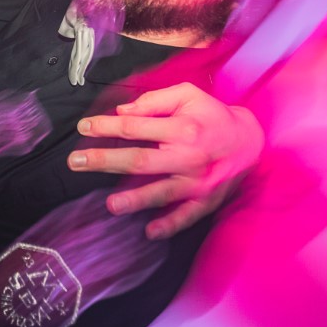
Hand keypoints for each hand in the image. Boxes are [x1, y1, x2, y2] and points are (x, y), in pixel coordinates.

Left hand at [67, 82, 263, 238]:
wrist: (250, 140)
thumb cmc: (213, 115)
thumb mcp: (188, 95)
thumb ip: (155, 101)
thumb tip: (123, 111)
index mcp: (182, 127)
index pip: (136, 127)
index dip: (107, 126)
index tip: (84, 127)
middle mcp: (189, 156)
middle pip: (140, 160)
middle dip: (105, 161)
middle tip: (75, 162)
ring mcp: (197, 182)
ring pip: (162, 192)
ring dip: (135, 200)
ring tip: (110, 205)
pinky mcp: (206, 200)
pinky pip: (186, 216)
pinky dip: (169, 225)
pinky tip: (150, 232)